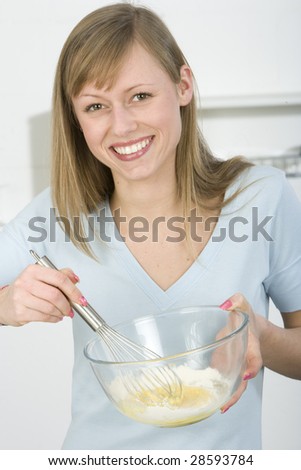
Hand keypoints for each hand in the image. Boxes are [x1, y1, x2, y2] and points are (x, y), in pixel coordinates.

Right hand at [0, 264, 83, 325]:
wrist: (4, 303)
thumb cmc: (25, 289)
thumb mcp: (41, 277)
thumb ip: (59, 275)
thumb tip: (75, 278)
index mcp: (33, 270)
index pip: (59, 278)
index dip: (73, 290)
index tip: (80, 298)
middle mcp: (26, 282)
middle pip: (55, 295)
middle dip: (68, 304)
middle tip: (72, 309)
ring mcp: (21, 297)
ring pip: (50, 308)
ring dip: (61, 313)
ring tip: (63, 313)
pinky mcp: (20, 311)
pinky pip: (43, 317)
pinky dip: (54, 319)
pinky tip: (55, 317)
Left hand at [219, 293, 262, 413]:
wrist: (247, 326)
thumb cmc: (245, 317)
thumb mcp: (243, 306)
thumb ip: (237, 302)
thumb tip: (226, 303)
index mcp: (251, 346)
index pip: (255, 359)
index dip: (252, 367)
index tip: (247, 375)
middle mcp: (244, 360)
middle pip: (244, 380)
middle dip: (236, 393)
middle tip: (226, 404)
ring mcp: (235, 366)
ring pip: (233, 386)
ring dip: (226, 397)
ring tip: (217, 408)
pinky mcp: (225, 367)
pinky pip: (222, 382)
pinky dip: (216, 392)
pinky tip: (207, 401)